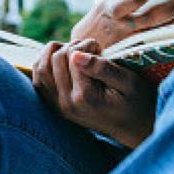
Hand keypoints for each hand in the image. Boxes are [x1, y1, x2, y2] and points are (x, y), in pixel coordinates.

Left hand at [32, 38, 155, 147]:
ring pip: (41, 67)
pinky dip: (45, 65)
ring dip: (55, 53)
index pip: (73, 56)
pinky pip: (39, 80)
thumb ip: (102, 68)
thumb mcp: (128, 81)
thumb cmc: (135, 102)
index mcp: (86, 97)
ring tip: (75, 53)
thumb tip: (75, 55)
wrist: (131, 128)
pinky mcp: (54, 106)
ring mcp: (58, 106)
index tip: (100, 48)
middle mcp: (67, 103)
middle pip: (56, 59)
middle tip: (90, 50)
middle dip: (73, 46)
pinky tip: (61, 61)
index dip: (87, 45)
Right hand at [71, 0, 173, 49]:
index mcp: (110, 10)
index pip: (122, 6)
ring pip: (152, 34)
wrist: (82, 48)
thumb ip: (124, 0)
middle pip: (146, 20)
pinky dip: (166, 40)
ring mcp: (126, 43)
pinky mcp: (131, 54)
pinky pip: (152, 46)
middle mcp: (118, 27)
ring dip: (171, 25)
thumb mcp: (106, 6)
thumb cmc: (99, 21)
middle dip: (167, 11)